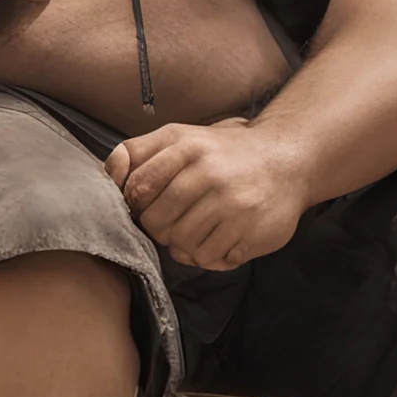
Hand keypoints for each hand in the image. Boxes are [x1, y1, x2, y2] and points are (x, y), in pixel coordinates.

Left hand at [104, 119, 310, 270]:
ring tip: (201, 228)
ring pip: (182, 245)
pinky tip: (220, 237)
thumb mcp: (180, 138)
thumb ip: (139, 152)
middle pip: (157, 221)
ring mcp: (232, 203)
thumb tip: (109, 172)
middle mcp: (209, 173)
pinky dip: (209, 255)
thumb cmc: (222, 154)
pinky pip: (209, 258)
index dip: (135, 204)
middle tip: (177, 219)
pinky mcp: (251, 229)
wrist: (286, 159)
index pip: (138, 187)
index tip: (148, 204)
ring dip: (185, 244)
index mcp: (187, 146)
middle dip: (160, 227)